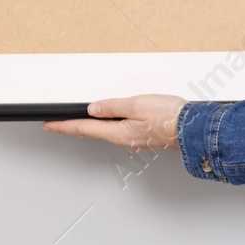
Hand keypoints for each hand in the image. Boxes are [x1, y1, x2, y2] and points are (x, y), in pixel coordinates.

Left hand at [41, 94, 184, 152]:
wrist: (196, 129)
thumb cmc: (171, 118)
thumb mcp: (137, 104)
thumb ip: (113, 106)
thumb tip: (94, 108)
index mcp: (119, 132)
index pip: (83, 128)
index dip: (63, 125)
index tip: (48, 124)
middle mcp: (126, 139)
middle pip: (94, 132)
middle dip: (76, 126)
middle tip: (60, 122)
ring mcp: (137, 140)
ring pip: (109, 131)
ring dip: (95, 125)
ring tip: (83, 119)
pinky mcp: (148, 137)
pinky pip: (124, 130)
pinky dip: (113, 124)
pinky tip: (115, 119)